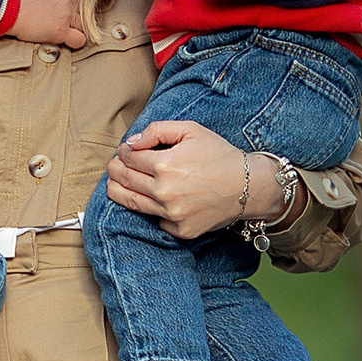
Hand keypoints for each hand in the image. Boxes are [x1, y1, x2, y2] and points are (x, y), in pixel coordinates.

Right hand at [8, 0, 88, 47]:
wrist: (11, 9)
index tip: (62, 1)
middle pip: (83, 7)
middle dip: (73, 10)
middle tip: (60, 14)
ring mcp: (67, 16)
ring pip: (83, 23)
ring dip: (75, 25)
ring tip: (62, 25)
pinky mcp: (61, 32)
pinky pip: (79, 39)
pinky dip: (76, 40)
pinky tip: (69, 38)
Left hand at [104, 120, 274, 240]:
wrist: (248, 186)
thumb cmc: (220, 155)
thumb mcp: (191, 130)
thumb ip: (157, 131)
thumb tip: (131, 143)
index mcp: (165, 165)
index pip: (128, 158)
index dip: (123, 152)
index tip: (125, 151)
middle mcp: (164, 192)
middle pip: (124, 181)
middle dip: (115, 170)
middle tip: (113, 166)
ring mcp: (171, 214)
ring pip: (131, 204)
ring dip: (118, 191)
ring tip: (114, 184)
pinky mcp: (180, 230)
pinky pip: (155, 219)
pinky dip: (150, 209)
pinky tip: (152, 199)